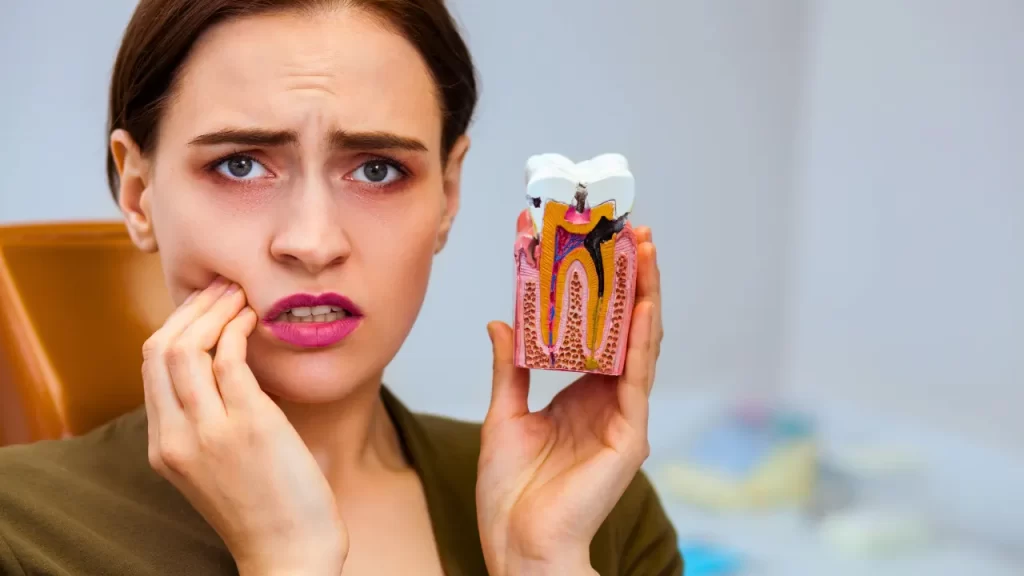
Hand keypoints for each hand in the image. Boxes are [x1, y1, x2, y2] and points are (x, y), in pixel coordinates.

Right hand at [142, 277, 345, 574]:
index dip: (175, 326)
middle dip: (190, 309)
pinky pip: (230, 361)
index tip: (202, 305)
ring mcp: (209, 432)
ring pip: (186, 349)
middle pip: (158, 350)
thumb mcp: (216, 466)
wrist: (289, 552)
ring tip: (239, 294)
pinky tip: (254, 320)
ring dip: (215, 311)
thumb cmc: (265, 507)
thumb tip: (226, 366)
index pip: (150, 368)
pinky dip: (238, 330)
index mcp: (164, 448)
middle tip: (221, 287)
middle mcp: (176, 437)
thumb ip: (208, 423)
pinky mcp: (250, 427)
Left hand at [477, 227, 662, 574]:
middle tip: (627, 230)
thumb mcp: (504, 414)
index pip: (595, 328)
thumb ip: (509, 368)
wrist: (519, 544)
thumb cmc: (511, 493)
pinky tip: (643, 302)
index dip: (593, 287)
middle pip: (624, 327)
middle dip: (628, 277)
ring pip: (639, 342)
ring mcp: (623, 415)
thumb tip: (502, 321)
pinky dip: (643, 337)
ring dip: (643, 293)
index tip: (584, 243)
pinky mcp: (630, 433)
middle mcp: (609, 399)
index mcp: (582, 394)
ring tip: (642, 247)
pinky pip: (638, 376)